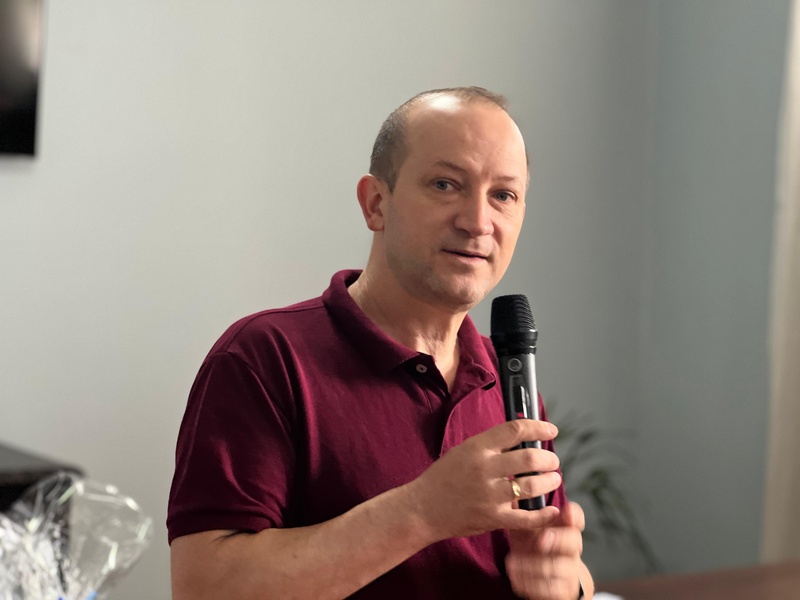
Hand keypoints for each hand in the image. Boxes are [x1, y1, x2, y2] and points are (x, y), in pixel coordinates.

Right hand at [404, 419, 562, 542]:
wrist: (421, 508)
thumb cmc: (444, 477)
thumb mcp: (464, 451)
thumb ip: (491, 445)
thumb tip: (523, 437)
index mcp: (477, 447)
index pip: (514, 430)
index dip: (538, 427)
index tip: (551, 430)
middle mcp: (484, 468)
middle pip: (529, 457)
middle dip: (548, 458)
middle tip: (553, 461)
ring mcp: (488, 495)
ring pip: (531, 486)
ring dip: (549, 482)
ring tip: (553, 479)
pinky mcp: (491, 518)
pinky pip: (526, 518)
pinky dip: (543, 514)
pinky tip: (551, 510)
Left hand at [506, 502, 585, 599]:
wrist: (545, 579)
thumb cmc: (534, 547)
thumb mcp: (527, 530)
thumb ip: (522, 515)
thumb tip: (510, 495)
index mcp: (563, 530)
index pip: (576, 518)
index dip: (574, 514)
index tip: (567, 511)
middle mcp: (571, 549)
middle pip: (574, 541)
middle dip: (558, 539)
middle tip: (542, 539)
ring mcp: (569, 571)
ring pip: (559, 568)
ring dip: (534, 565)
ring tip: (512, 563)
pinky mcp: (563, 591)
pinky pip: (550, 590)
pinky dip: (531, 584)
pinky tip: (516, 578)